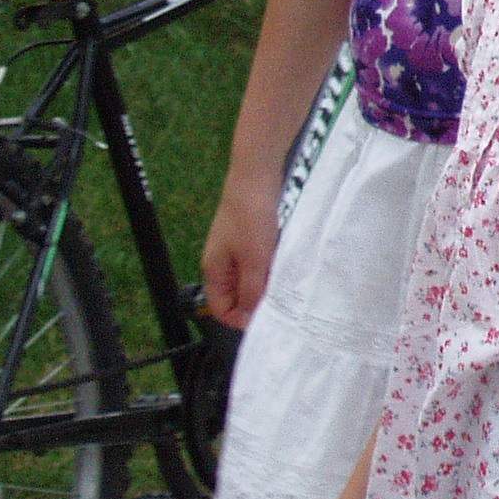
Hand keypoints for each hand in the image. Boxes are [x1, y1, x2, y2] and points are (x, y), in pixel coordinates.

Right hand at [201, 175, 279, 330]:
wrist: (256, 179)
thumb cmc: (251, 218)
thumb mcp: (253, 260)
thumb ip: (251, 290)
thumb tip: (250, 317)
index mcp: (214, 271)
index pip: (220, 310)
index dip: (240, 319)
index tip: (265, 319)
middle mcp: (222, 264)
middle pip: (236, 297)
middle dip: (256, 302)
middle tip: (279, 301)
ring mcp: (236, 252)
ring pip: (250, 281)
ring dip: (266, 284)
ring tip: (283, 282)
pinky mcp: (250, 241)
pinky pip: (258, 265)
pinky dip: (270, 268)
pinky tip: (283, 265)